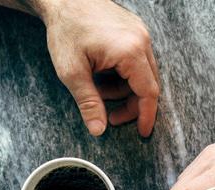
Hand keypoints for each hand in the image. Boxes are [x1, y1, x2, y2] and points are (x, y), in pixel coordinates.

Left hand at [40, 0, 159, 136]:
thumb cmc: (65, 29)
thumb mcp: (72, 72)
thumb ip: (88, 102)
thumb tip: (99, 130)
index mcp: (130, 51)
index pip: (148, 92)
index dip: (146, 116)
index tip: (142, 133)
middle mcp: (141, 40)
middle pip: (149, 84)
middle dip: (131, 105)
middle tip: (111, 117)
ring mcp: (140, 33)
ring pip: (143, 73)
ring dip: (124, 89)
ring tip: (98, 91)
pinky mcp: (134, 30)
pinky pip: (137, 60)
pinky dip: (123, 74)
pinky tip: (103, 75)